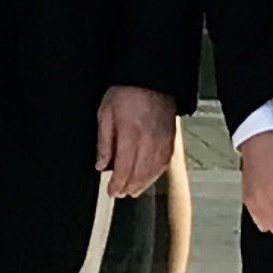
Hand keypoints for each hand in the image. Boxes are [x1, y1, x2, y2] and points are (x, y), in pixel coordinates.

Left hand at [96, 84, 180, 199]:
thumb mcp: (105, 113)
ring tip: (132, 191)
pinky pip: (164, 163)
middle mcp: (149, 140)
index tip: (111, 191)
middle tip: (119, 194)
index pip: (124, 168)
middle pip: (139, 174)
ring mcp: (162, 141)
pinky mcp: (170, 140)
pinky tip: (148, 178)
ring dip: (142, 184)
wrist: (151, 79)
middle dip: (128, 187)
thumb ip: (104, 142)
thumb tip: (101, 164)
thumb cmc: (127, 92)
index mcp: (131, 133)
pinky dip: (155, 175)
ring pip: (153, 172)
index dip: (117, 184)